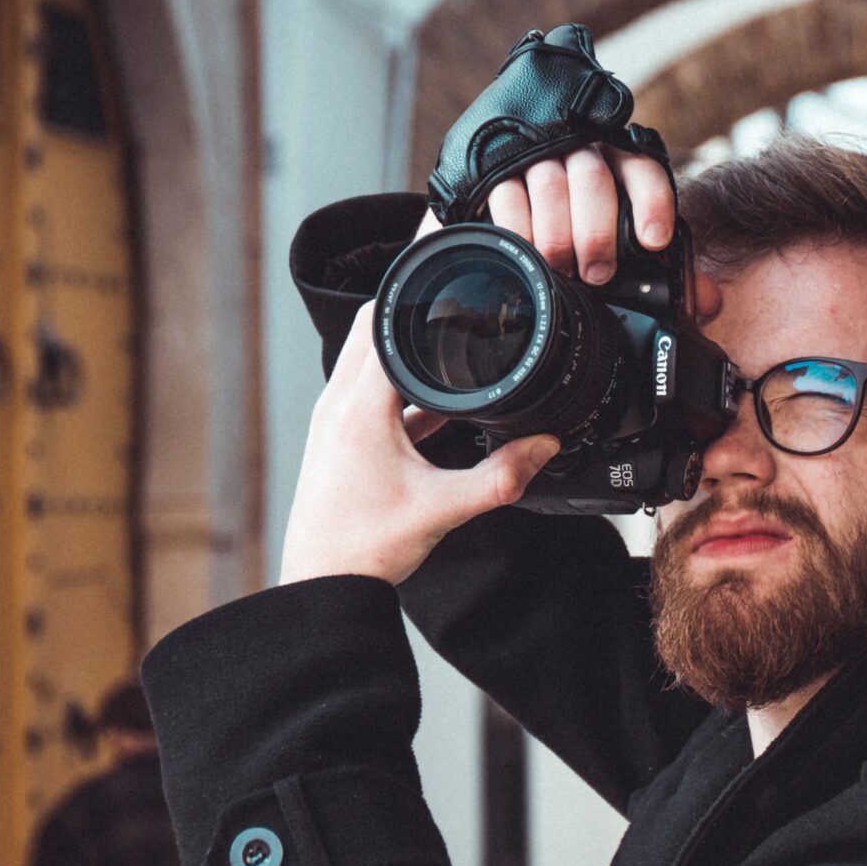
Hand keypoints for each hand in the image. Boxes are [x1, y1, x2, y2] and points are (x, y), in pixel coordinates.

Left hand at [277, 301, 560, 586]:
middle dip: (414, 310)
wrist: (321, 586)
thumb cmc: (363, 548)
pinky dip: (403, 388)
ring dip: (407, 350)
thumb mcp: (444, 508)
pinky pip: (373, 394)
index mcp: (359, 408)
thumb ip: (501, 476)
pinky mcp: (339, 440)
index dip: (417, 292)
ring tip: (454, 351)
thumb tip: (544, 446)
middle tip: (455, 304)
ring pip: (372, 360)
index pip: (384, 320)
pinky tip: (440, 408)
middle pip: (374, 327)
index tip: (446, 279)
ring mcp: (334, 421)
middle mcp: (338, 405)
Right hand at [414, 145, 720, 318]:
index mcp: (620, 161)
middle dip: (596, 232)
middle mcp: (580, 149)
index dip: (652, 203)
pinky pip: (507, 194)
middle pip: (593, 178)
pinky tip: (527, 252)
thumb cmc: (580, 224)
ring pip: (550, 185)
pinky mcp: (495, 169)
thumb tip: (709, 303)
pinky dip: (519, 228)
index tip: (655, 242)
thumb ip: (667, 270)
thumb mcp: (623, 240)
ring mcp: (536, 154)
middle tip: (597, 273)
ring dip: (557, 235)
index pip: (643, 169)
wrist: (512, 189)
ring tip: (561, 270)